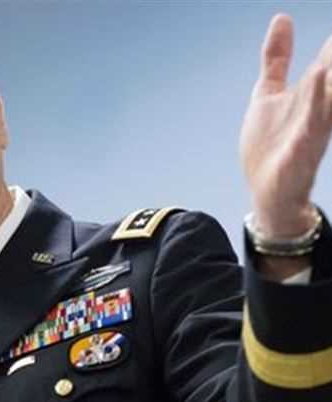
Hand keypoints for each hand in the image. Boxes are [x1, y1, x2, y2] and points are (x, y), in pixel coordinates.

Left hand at [240, 14, 331, 237]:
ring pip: (329, 93)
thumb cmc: (272, 144)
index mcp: (313, 90)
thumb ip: (277, 59)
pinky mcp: (301, 149)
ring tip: (327, 59)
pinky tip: (316, 79)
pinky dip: (316, 104)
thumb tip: (282, 18)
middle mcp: (318, 106)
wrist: (268, 192)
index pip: (331, 55)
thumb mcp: (269, 93)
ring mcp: (311, 127)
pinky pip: (313, 125)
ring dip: (328, 76)